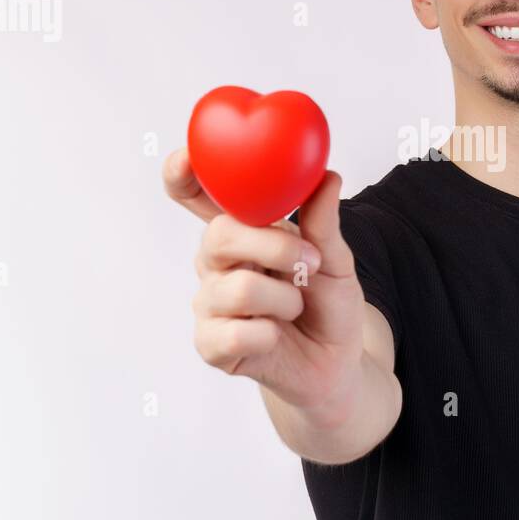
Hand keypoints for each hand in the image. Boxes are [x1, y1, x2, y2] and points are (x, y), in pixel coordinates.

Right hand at [163, 148, 367, 423]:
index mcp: (240, 231)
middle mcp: (216, 262)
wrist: (336, 361)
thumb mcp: (334, 259)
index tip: (187, 158)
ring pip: (238, 288)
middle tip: (308, 261)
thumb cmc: (327, 303)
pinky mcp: (210, 344)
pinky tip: (276, 336)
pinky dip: (269, 334)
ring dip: (285, 299)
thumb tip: (327, 177)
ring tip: (295, 307)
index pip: (196, 196)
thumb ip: (323, 222)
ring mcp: (209, 303)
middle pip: (220, 235)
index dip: (183, 174)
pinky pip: (235, 333)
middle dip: (274, 246)